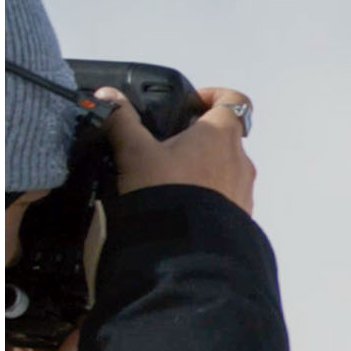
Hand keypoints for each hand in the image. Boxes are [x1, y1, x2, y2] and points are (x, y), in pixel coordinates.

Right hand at [99, 85, 256, 214]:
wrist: (186, 254)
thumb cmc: (166, 191)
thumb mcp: (135, 153)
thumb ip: (121, 120)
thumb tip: (106, 95)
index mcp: (220, 134)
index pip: (234, 99)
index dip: (214, 95)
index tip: (191, 105)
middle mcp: (240, 160)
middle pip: (226, 136)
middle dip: (199, 139)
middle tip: (167, 149)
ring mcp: (244, 191)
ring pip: (227, 169)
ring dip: (205, 169)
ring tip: (171, 183)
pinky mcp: (241, 218)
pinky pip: (227, 199)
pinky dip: (209, 197)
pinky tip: (180, 209)